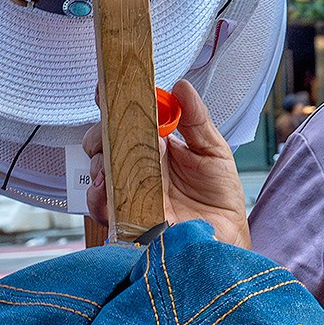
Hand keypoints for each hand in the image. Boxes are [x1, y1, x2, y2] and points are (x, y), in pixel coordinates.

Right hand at [83, 79, 251, 248]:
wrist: (225, 237)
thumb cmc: (220, 196)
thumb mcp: (213, 150)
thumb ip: (196, 119)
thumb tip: (181, 87)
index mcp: (157, 143)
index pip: (128, 117)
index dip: (114, 102)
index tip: (108, 89)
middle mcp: (138, 164)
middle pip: (103, 140)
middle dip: (101, 132)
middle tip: (114, 131)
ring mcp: (130, 189)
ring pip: (98, 168)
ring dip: (100, 161)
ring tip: (115, 160)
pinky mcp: (126, 216)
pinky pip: (101, 204)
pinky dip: (98, 195)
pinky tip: (108, 188)